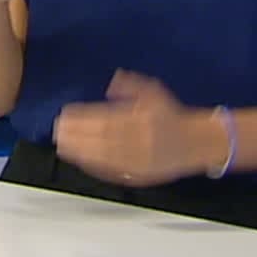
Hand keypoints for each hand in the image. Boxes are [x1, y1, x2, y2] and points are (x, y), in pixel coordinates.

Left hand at [53, 71, 222, 187]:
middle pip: (103, 138)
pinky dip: (94, 167)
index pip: (107, 118)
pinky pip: (113, 172)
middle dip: (77, 135)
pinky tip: (80, 161)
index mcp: (143, 119)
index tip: (65, 113)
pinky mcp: (139, 176)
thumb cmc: (172, 116)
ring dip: (80, 152)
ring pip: (105, 157)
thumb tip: (113, 80)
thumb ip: (132, 85)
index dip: (84, 117)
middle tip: (57, 130)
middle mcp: (140, 141)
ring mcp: (139, 161)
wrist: (198, 143)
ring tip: (61, 146)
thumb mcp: (154, 92)